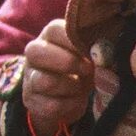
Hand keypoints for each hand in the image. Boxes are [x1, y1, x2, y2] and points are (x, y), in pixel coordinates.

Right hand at [21, 18, 95, 135]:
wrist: (66, 99)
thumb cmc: (81, 69)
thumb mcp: (88, 57)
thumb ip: (95, 51)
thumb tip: (105, 55)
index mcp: (50, 36)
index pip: (54, 30)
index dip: (75, 41)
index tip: (92, 51)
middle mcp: (34, 54)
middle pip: (38, 52)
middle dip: (69, 63)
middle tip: (89, 70)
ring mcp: (30, 78)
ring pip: (45, 82)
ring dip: (72, 87)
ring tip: (83, 87)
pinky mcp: (32, 101)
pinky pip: (52, 105)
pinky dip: (70, 106)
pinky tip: (77, 102)